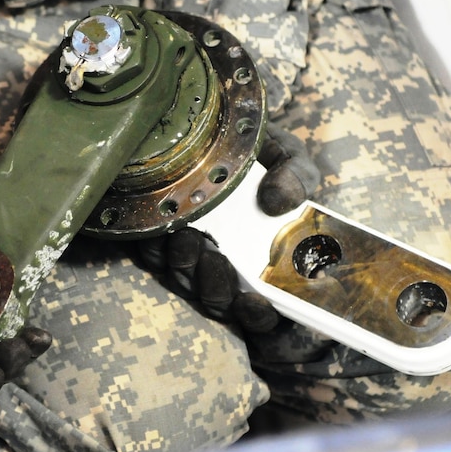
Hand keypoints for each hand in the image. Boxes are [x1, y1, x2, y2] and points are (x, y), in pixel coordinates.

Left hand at [137, 126, 319, 331]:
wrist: (224, 136)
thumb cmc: (263, 158)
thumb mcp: (289, 160)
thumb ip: (296, 179)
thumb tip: (277, 201)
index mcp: (269, 265)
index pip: (265, 313)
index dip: (258, 316)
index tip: (252, 301)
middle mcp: (231, 270)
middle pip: (220, 302)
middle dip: (215, 288)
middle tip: (215, 259)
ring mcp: (196, 260)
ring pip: (186, 284)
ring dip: (185, 268)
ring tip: (189, 239)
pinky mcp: (164, 242)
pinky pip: (155, 258)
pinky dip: (156, 249)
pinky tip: (163, 232)